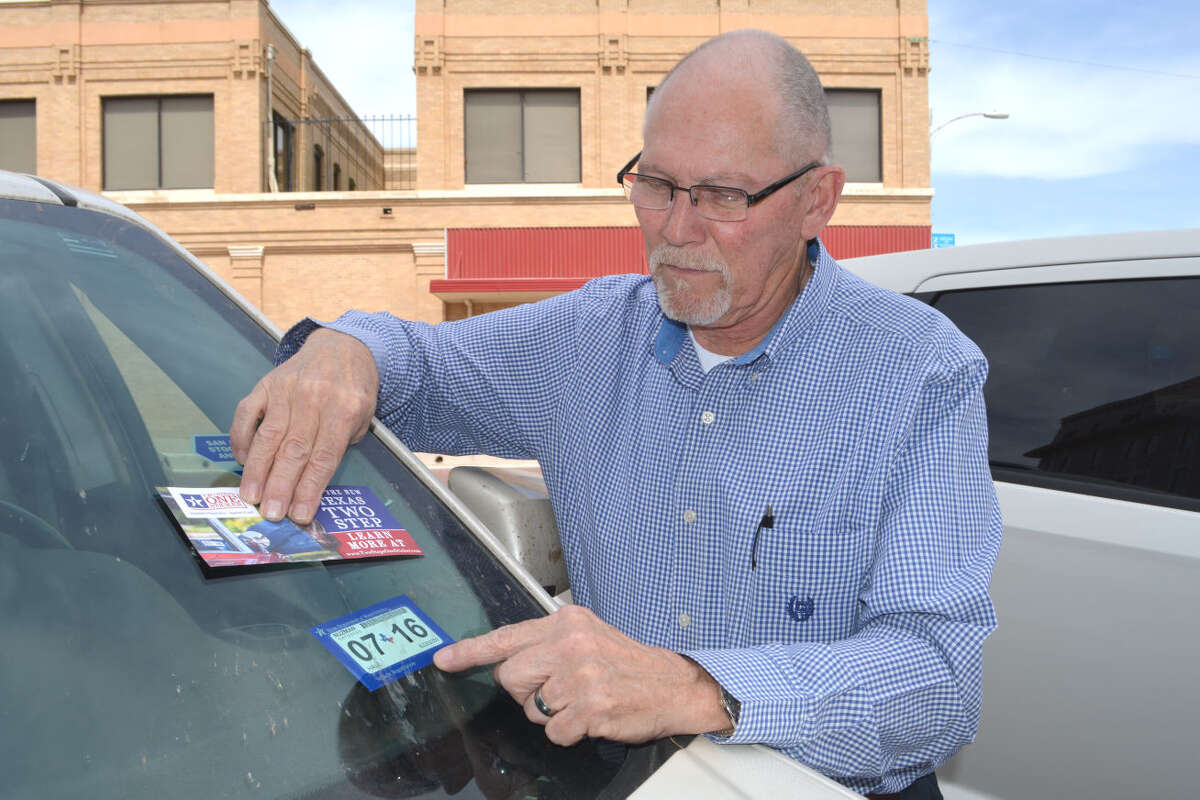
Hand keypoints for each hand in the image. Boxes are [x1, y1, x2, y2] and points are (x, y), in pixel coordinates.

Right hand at [231, 327, 378, 523]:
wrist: (342, 346)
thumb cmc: (354, 389)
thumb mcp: (363, 415)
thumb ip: (340, 445)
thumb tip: (311, 485)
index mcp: (344, 408)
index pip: (324, 457)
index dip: (310, 488)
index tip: (300, 514)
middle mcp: (313, 398)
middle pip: (294, 450)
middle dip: (281, 486)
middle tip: (271, 513)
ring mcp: (286, 389)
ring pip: (268, 436)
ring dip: (258, 470)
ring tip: (251, 496)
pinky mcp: (266, 383)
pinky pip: (247, 413)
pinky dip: (241, 438)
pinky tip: (242, 461)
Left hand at [433, 605, 729, 744]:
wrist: (674, 685)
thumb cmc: (628, 664)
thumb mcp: (588, 636)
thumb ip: (549, 643)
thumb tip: (506, 662)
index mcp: (567, 622)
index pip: (507, 636)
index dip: (470, 652)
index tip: (444, 660)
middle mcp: (571, 644)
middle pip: (511, 677)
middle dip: (527, 691)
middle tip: (559, 689)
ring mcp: (581, 676)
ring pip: (532, 709)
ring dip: (553, 713)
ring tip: (583, 700)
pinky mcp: (591, 708)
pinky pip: (554, 731)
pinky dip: (569, 732)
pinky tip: (592, 717)